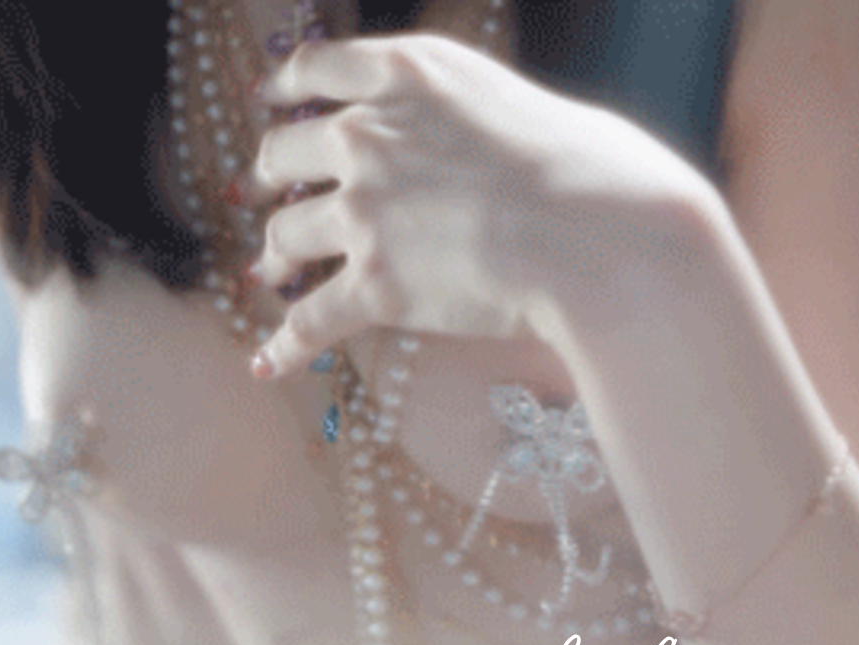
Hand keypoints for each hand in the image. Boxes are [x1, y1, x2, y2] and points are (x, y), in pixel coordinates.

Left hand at [248, 35, 709, 378]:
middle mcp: (368, 137)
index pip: (315, 66)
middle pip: (281, 154)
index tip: (267, 100)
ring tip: (269, 273)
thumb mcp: (510, 98)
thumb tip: (449, 141)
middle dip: (263, 178)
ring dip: (271, 257)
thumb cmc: (591, 165)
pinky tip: (266, 364)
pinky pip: (308, 321)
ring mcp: (363, 213)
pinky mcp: (374, 286)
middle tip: (254, 193)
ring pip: (283, 236)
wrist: (603, 235)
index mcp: (407, 74)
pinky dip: (283, 345)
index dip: (280, 86)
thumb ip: (454, 111)